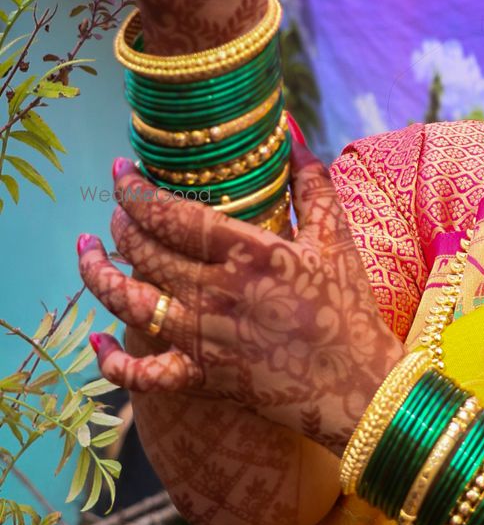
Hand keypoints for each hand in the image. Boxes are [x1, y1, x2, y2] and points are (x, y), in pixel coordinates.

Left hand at [78, 142, 403, 450]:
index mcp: (247, 254)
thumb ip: (312, 184)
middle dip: (120, 222)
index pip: (172, 215)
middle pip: (143, 251)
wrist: (357, 387)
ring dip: (97, 273)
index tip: (122, 170)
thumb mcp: (337, 239)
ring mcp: (203, 338)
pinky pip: (141, 374)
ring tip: (86, 250)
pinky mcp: (201, 378)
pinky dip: (110, 359)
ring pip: (128, 302)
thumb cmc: (349, 310)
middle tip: (118, 207)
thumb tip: (290, 137)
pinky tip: (95, 338)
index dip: (137, 190)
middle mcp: (215, 294)